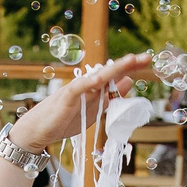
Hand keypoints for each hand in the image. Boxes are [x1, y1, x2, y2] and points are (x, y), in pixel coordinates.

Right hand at [8, 54, 149, 153]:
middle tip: (147, 56)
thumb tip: (129, 81)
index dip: (131, 67)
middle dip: (129, 64)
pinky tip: (99, 78)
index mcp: (95, 89)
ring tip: (129, 61)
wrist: (39, 130)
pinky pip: (79, 88)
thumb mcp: (94, 109)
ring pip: (98, 77)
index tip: (147, 60)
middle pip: (111, 72)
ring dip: (114, 69)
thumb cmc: (64, 119)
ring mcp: (77, 90)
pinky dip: (89, 83)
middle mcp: (87, 85)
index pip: (116, 76)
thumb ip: (110, 96)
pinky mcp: (66, 98)